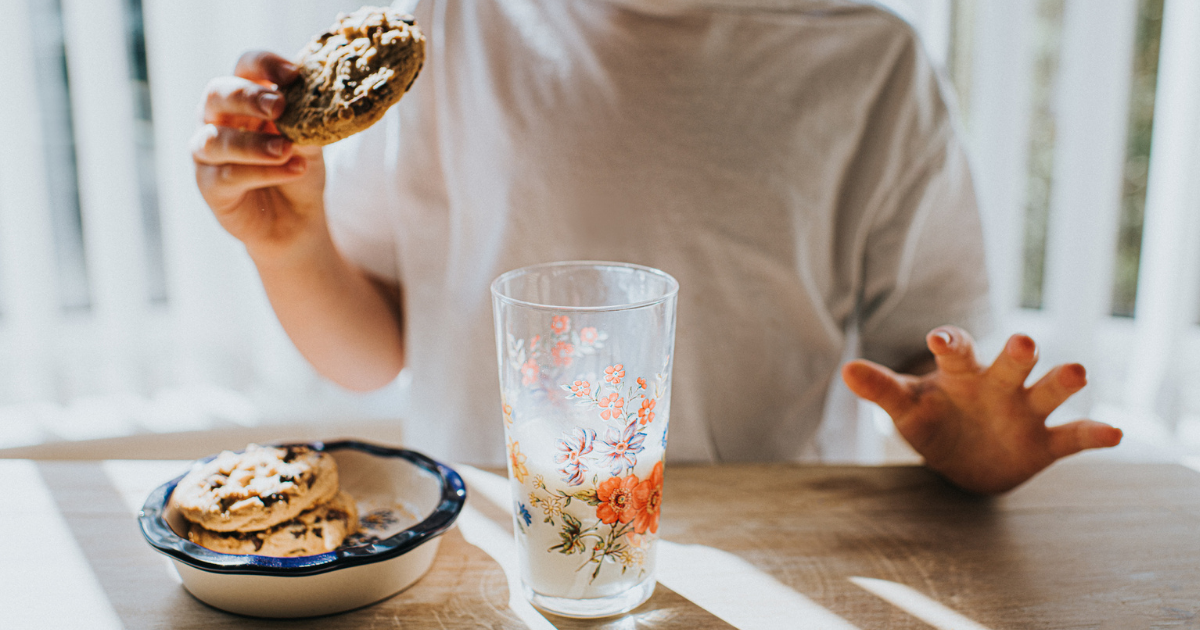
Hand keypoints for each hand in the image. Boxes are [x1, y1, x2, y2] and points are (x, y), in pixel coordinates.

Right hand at [192, 51, 326, 262]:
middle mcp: (218, 118)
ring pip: (216, 139)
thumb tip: (316, 101)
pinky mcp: (209, 185)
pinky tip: (293, 170)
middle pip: (217, 93)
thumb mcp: (310, 141)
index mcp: (245, 97)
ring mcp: (208, 152)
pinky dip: (263, 172)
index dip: (264, 64)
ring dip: (253, 143)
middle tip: (279, 106)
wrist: (297, 220)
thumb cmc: (298, 168)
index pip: (245, 66)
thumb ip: (307, 121)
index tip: (293, 74)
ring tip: (286, 149)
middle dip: (248, 96)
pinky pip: (228, 175)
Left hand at [841, 326, 1122, 493]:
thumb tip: (846, 369)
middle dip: (1018, 353)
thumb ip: (882, 389)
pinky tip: (1116, 432)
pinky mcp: (1045, 443)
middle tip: (1023, 341)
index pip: (958, 349)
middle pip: (1012, 363)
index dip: (950, 343)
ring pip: (1047, 391)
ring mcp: (1025, 412)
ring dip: (1062, 382)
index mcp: (962, 373)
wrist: (962, 461)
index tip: (938, 339)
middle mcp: (999, 385)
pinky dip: (1094, 434)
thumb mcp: (906, 409)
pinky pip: (1073, 437)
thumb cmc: (933, 422)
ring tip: (1077, 371)